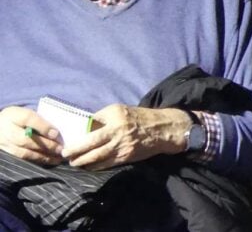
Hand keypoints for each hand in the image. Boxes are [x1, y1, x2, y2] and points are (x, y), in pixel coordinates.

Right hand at [0, 105, 62, 164]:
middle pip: (26, 140)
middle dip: (46, 145)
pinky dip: (37, 160)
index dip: (43, 127)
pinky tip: (48, 161)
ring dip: (43, 156)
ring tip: (57, 158)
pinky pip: (22, 159)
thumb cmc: (18, 118)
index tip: (56, 134)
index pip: (28, 119)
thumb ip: (39, 120)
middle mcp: (8, 131)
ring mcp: (5, 144)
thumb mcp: (26, 113)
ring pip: (24, 152)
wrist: (0, 126)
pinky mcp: (7, 153)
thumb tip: (55, 132)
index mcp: (14, 116)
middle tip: (61, 149)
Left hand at [62, 105, 189, 169]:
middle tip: (64, 154)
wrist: (162, 129)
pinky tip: (88, 166)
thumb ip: (103, 118)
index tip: (67, 139)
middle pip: (89, 143)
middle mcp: (117, 130)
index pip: (90, 125)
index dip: (77, 134)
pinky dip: (94, 166)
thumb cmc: (139, 118)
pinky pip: (105, 163)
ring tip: (73, 162)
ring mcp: (121, 145)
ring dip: (82, 161)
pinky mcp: (125, 156)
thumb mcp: (121, 110)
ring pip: (96, 156)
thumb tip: (84, 127)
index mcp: (114, 116)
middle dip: (74, 151)